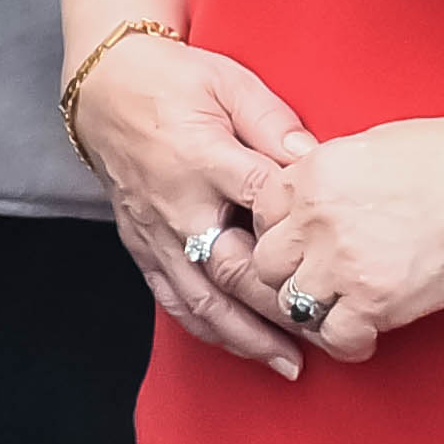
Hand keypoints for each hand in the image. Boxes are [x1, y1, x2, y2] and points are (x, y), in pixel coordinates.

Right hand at [71, 33, 318, 375]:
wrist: (102, 88)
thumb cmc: (172, 81)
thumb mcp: (228, 82)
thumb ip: (272, 121)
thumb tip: (313, 157)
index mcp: (202, 157)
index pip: (260, 201)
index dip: (300, 231)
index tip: (341, 255)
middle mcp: (177, 205)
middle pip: (234, 271)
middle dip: (283, 309)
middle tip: (331, 333)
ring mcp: (156, 233)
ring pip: (203, 301)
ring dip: (248, 337)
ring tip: (290, 362)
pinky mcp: (142, 246)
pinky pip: (173, 300)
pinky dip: (207, 330)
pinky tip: (239, 346)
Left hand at [232, 109, 443, 360]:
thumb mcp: (370, 145)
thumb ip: (328, 173)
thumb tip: (311, 193)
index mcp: (312, 173)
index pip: (260, 212)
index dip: (281, 231)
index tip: (301, 244)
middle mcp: (316, 218)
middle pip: (267, 263)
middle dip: (289, 274)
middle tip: (316, 282)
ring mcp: (342, 263)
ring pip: (292, 305)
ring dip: (314, 312)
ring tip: (339, 311)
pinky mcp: (375, 301)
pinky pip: (335, 339)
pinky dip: (347, 344)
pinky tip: (365, 335)